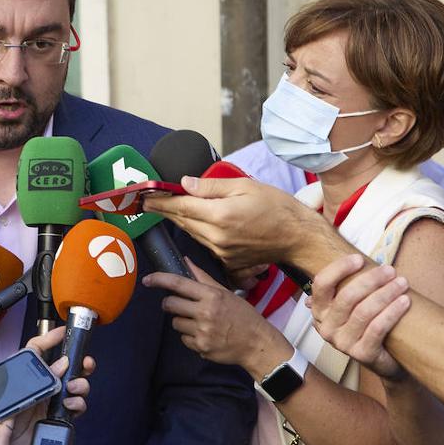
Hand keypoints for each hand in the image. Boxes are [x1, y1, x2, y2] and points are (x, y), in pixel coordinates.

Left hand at [4, 327, 94, 444]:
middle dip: (79, 363)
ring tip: (74, 388)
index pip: (37, 349)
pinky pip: (74, 406)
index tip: (64, 332)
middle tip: (86, 364)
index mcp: (24, 375)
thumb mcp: (15, 397)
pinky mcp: (56, 416)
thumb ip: (39, 380)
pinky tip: (73, 405)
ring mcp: (49, 400)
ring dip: (80, 384)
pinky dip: (78, 404)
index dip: (50, 338)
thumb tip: (61, 364)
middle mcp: (39, 385)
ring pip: (74, 385)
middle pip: (64, 366)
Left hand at [143, 175, 319, 271]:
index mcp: (220, 215)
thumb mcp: (245, 186)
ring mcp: (222, 251)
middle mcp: (217, 237)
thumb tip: (185, 184)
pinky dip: (196, 232)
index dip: (161, 201)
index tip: (146, 197)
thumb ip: (211, 186)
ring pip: (192, 233)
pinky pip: (205, 244)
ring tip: (166, 209)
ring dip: (179, 221)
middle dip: (165, 211)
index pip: (181, 206)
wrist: (297, 237)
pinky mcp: (228, 260)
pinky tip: (192, 223)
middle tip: (148, 202)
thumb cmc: (277, 208)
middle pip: (183, 222)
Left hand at [144, 258, 272, 366]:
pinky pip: (183, 338)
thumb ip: (202, 278)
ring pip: (175, 322)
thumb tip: (185, 261)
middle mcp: (205, 313)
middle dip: (170, 303)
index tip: (147, 280)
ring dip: (182, 321)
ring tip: (200, 322)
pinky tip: (205, 334)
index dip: (159, 280)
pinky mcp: (201, 347)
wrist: (256, 343)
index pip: (178, 284)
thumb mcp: (225, 292)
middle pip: (170, 304)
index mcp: (212, 295)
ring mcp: (202, 331)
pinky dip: (190, 336)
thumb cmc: (242, 315)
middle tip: (179, 305)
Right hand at [307, 254, 410, 377]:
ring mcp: (342, 343)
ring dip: (385, 294)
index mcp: (319, 311)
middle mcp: (326, 328)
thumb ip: (349, 283)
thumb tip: (353, 255)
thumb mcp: (354, 304)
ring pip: (364, 312)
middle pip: (346, 297)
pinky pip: (377, 328)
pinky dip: (392, 312)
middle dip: (371, 280)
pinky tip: (405, 301)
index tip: (360, 258)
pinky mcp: (361, 355)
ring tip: (402, 283)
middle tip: (390, 270)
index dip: (339, 268)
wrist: (385, 360)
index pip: (321, 284)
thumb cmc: (369, 323)